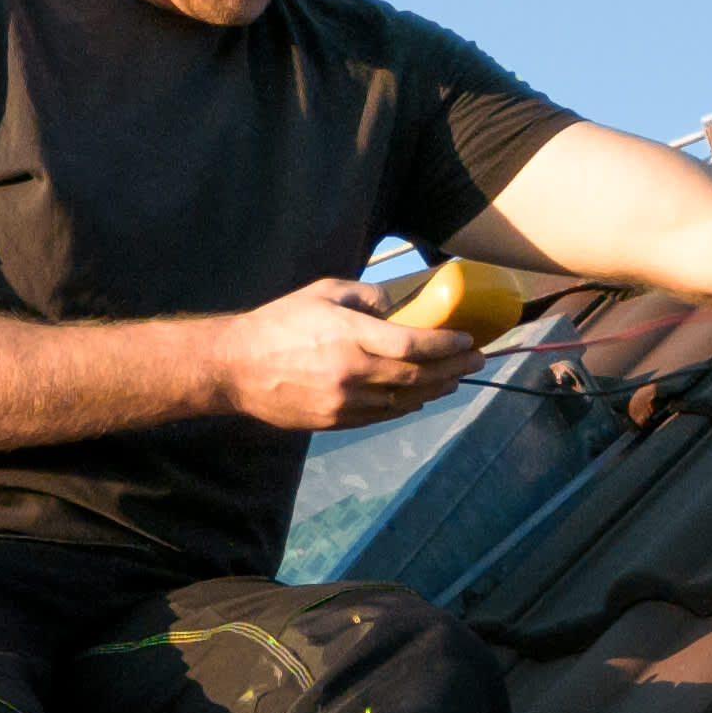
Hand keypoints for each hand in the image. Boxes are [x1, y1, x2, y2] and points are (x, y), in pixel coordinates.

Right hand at [201, 278, 478, 431]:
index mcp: (349, 335)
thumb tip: (396, 309)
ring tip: (456, 378)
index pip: (412, 344)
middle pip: (417, 375)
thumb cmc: (278, 323)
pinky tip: (421, 396)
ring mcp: (343, 401)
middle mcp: (350, 371)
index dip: (446, 344)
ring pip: (404, 399)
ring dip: (436, 389)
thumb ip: (365, 296)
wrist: (235, 367)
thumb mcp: (323, 292)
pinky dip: (408, 405)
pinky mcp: (334, 420)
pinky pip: (382, 415)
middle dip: (453, 367)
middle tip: (476, 359)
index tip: (467, 339)